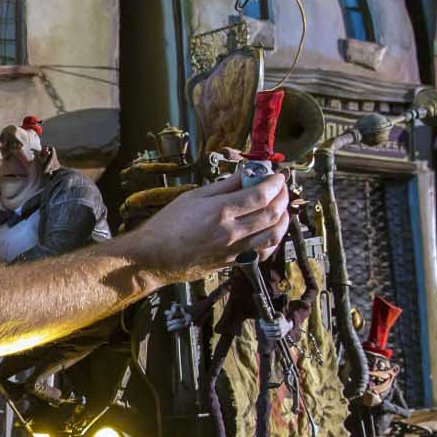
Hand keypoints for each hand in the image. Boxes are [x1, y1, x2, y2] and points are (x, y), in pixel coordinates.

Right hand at [118, 172, 290, 285]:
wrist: (153, 257)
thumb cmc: (167, 226)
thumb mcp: (192, 197)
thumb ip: (223, 185)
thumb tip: (245, 174)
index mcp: (220, 211)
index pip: (260, 195)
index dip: (275, 183)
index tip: (278, 176)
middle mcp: (231, 232)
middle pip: (272, 213)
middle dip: (282, 197)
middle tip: (281, 187)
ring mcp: (234, 250)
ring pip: (273, 235)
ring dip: (283, 218)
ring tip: (281, 207)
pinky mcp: (233, 262)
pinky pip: (263, 252)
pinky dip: (273, 240)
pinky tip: (271, 230)